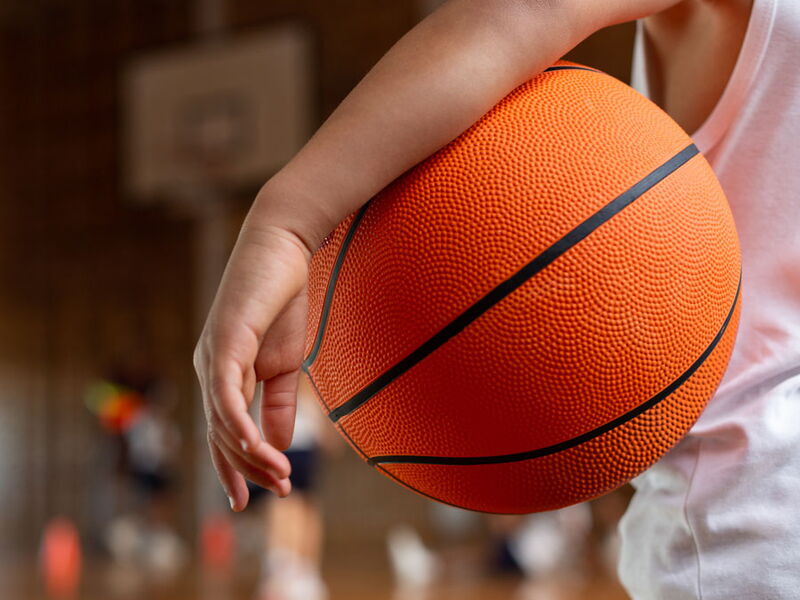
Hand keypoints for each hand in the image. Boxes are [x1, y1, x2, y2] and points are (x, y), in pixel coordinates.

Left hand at [194, 202, 313, 510]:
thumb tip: (280, 443)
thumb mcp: (286, 362)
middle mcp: (208, 369)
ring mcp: (212, 356)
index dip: (233, 468)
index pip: (221, 432)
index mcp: (222, 374)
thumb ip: (279, 402)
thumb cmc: (282, 300)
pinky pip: (225, 393)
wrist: (283, 250)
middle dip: (248, 468)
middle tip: (280, 491)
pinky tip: (256, 446)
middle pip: (220, 434)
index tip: (251, 501)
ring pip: (222, 421)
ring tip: (280, 476)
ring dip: (251, 453)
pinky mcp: (224, 341)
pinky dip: (238, 423)